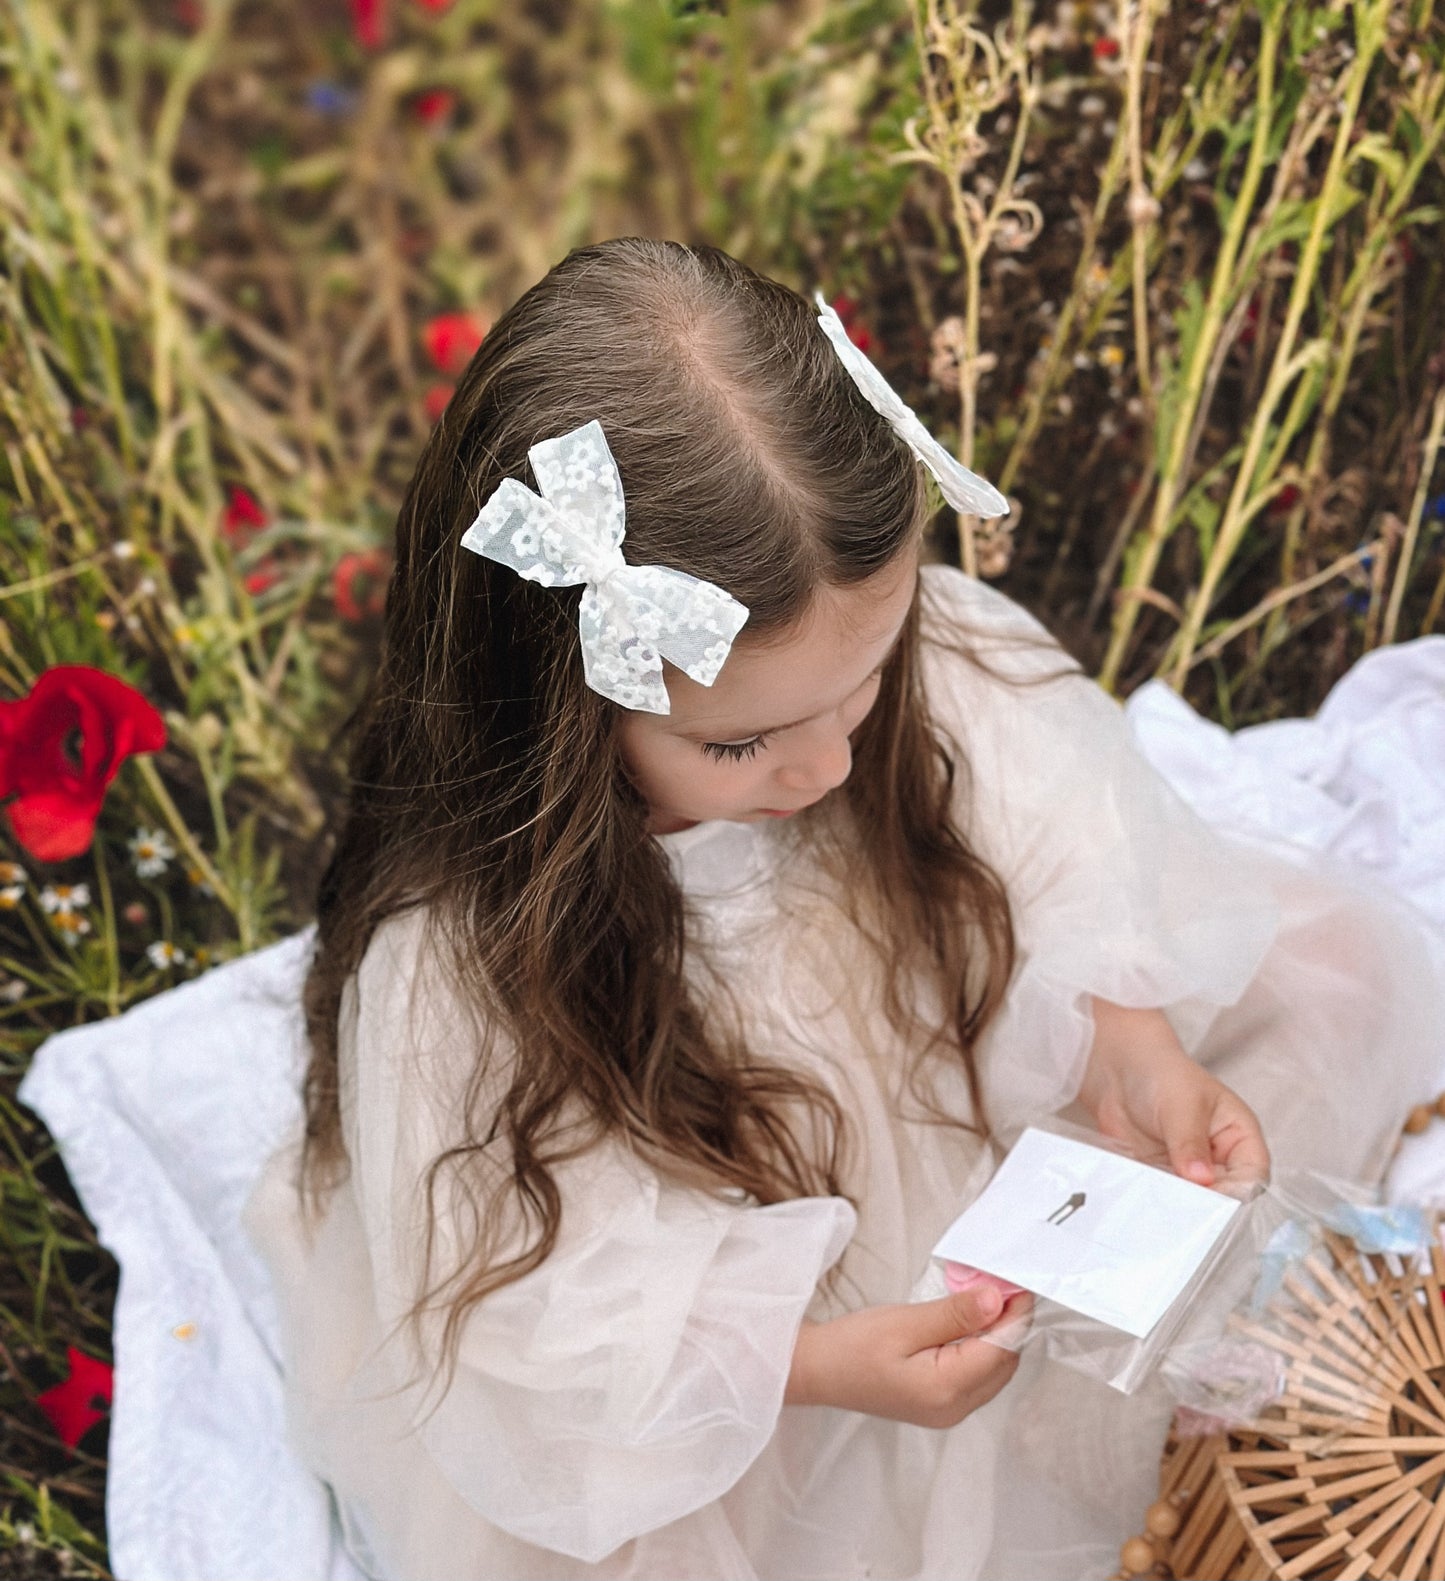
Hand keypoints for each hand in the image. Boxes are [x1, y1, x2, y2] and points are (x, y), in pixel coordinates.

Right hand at [784, 1285, 1032, 1427]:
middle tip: (1001, 1283)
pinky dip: (981, 1349)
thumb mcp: (904, 1322)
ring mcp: (949, 1412)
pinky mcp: (940, 1405)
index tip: (1017, 1281)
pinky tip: (968, 1323)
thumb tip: (997, 1300)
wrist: (818, 1372)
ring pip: (994, 1372)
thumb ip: (954, 1314)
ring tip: (986, 1298)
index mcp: (946, 1389)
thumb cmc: (853, 1345)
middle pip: (1004, 1364)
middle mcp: (955, 1409)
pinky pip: (977, 1376)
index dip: (1015, 1315)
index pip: (1001, 1350)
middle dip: (1010, 1324)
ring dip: (997, 1336)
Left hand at [1079, 1000, 1269, 1195]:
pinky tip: (1143, 1201)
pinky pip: (1163, 1197)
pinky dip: (1155, 1201)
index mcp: (1239, 1136)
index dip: (1237, 1191)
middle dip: (1206, 1205)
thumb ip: (1189, 1142)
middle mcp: (1218, 1159)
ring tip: (1161, 1205)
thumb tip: (1200, 1178)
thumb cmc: (1162, 1073)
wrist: (1118, 1068)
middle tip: (1183, 1208)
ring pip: (1193, 1201)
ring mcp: (1188, 1171)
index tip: (1212, 1198)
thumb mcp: (1181, 1104)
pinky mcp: (1161, 1176)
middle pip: (1224, 1195)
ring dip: (1178, 1206)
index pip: (1252, 1175)